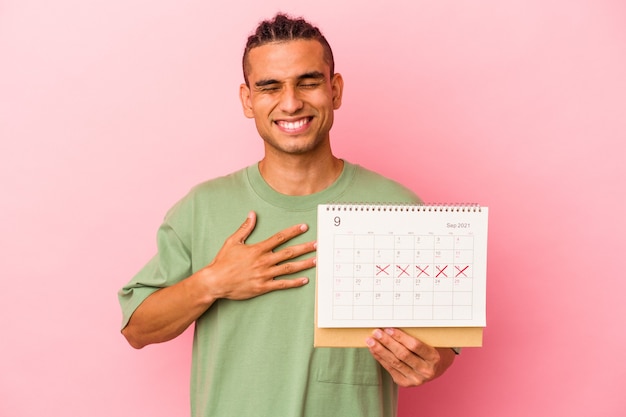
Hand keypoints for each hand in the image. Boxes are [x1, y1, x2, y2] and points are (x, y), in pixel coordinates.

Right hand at [201, 211, 316, 299]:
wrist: (216, 281)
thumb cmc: (223, 262)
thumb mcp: (233, 242)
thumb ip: (245, 228)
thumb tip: (252, 214)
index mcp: (258, 249)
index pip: (280, 237)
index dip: (293, 231)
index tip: (304, 227)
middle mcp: (264, 261)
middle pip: (289, 252)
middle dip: (305, 248)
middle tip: (318, 244)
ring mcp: (264, 274)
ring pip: (289, 268)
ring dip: (304, 264)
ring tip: (316, 260)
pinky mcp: (263, 287)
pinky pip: (282, 284)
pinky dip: (294, 282)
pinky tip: (305, 280)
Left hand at [366, 328, 454, 386]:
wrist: (438, 368)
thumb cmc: (432, 349)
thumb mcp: (430, 341)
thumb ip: (416, 335)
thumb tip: (393, 324)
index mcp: (434, 357)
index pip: (415, 346)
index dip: (400, 337)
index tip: (388, 328)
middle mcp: (426, 371)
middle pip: (402, 355)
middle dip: (387, 342)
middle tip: (376, 332)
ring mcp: (416, 379)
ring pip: (395, 363)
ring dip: (380, 351)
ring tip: (371, 341)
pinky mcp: (406, 383)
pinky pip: (391, 370)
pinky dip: (381, 359)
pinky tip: (374, 351)